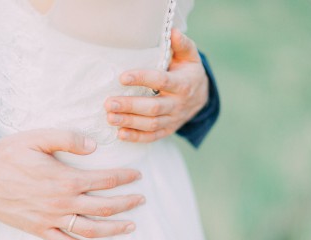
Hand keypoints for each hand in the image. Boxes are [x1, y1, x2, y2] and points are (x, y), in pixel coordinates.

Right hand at [0, 129, 143, 239]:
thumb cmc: (8, 154)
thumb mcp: (39, 137)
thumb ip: (69, 139)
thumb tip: (94, 146)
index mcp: (66, 179)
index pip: (105, 179)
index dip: (124, 177)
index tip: (137, 175)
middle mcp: (63, 202)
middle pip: (104, 207)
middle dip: (127, 203)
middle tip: (141, 199)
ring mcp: (52, 219)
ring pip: (91, 229)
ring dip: (114, 229)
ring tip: (131, 226)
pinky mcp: (40, 230)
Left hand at [105, 28, 208, 142]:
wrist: (201, 97)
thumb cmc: (188, 72)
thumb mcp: (189, 56)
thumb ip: (182, 44)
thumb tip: (173, 31)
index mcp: (184, 84)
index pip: (161, 81)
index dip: (142, 79)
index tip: (122, 77)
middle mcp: (178, 104)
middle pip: (154, 107)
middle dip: (130, 106)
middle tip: (109, 103)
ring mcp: (173, 119)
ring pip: (151, 124)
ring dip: (129, 122)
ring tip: (110, 117)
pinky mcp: (168, 130)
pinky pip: (152, 136)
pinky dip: (136, 137)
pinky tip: (120, 134)